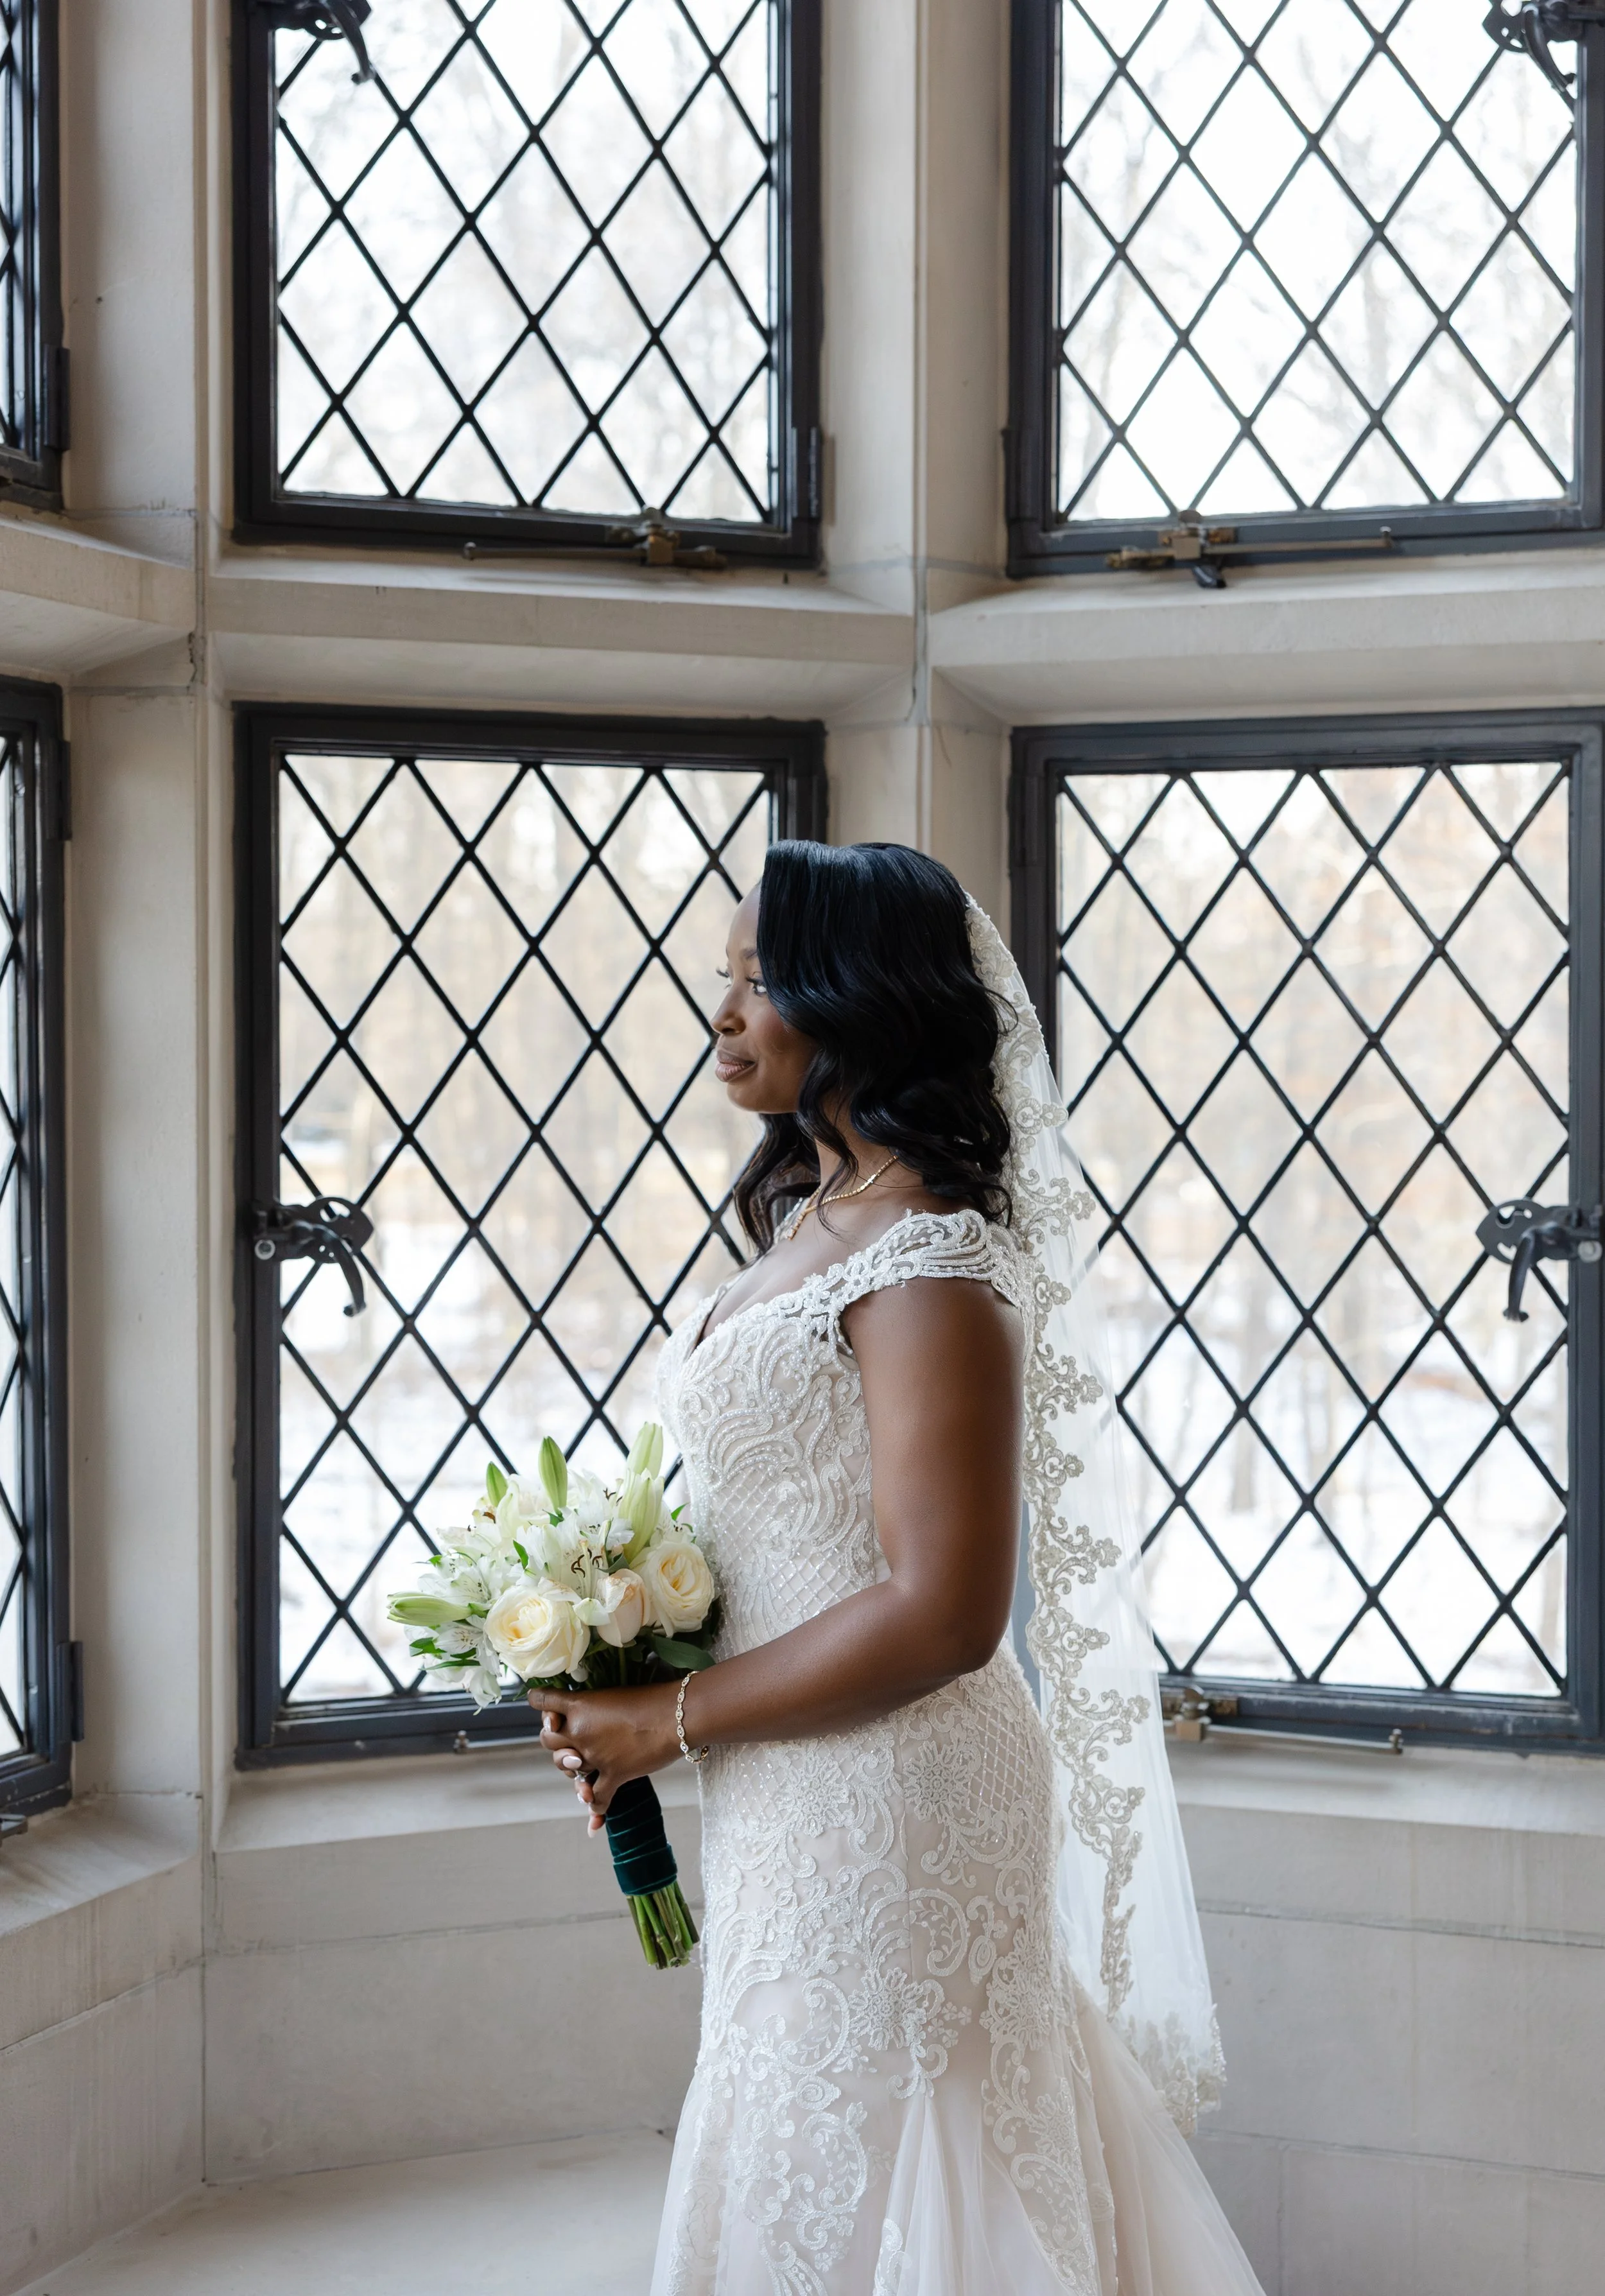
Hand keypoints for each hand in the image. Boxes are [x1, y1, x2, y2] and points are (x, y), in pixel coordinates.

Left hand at [535, 1682, 681, 1832]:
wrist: (677, 1715)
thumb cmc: (651, 1698)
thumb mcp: (614, 1694)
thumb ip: (594, 1708)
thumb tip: (589, 1716)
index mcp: (579, 1706)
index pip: (544, 1703)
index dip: (542, 1706)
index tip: (547, 1711)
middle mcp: (580, 1731)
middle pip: (548, 1741)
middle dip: (554, 1743)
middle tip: (568, 1743)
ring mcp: (595, 1756)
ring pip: (568, 1771)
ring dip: (572, 1772)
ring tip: (581, 1772)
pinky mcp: (614, 1775)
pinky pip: (596, 1798)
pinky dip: (594, 1807)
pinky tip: (594, 1811)